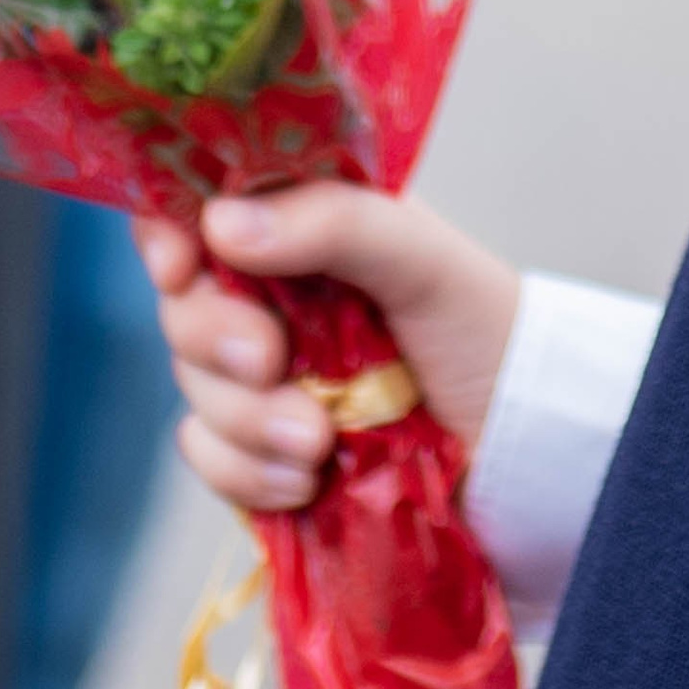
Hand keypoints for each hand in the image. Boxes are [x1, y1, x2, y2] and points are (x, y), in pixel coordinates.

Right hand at [135, 187, 521, 515]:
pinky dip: (248, 472)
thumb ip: (334, 223)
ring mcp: (265, 374)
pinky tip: (308, 480)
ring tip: (319, 440)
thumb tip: (220, 225)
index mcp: (305, 223)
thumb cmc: (483, 330)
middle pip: (182, 303)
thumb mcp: (422, 259)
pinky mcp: (264, 448)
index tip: (180, 265)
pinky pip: (210, 456)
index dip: (170, 233)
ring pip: (194, 386)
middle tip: (271, 361)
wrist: (518, 449)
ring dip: (247, 421)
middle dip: (214, 338)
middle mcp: (273, 292)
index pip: (202, 207)